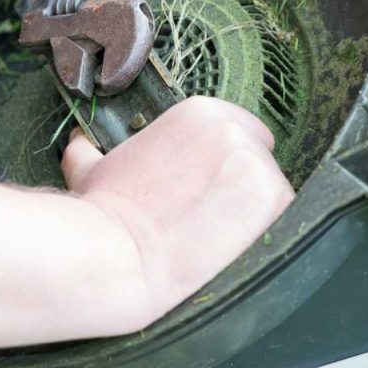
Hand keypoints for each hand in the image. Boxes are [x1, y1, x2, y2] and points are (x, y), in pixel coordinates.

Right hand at [62, 97, 294, 320]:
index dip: (225, 162)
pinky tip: (237, 246)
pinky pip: (287, 214)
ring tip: (222, 236)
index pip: (237, 130)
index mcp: (199, 113)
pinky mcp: (274, 198)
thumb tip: (80, 146)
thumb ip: (94, 150)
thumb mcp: (93, 168)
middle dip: (243, 182)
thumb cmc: (104, 211)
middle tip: (216, 214)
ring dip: (256, 210)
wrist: (119, 254)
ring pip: (273, 187)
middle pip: (260, 155)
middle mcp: (234, 130)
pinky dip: (268, 231)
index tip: (210, 188)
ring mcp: (257, 163)